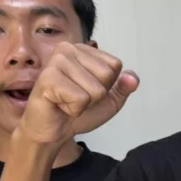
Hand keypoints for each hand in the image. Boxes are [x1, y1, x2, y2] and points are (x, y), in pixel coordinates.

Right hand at [17, 43, 139, 145]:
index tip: (86, 91)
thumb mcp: (108, 101)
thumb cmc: (76, 111)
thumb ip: (123, 88)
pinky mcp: (48, 78)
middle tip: (75, 97)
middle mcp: (68, 49)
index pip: (115, 66)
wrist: (53, 132)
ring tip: (66, 101)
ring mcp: (56, 61)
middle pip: (107, 75)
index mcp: (84, 50)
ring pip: (95, 89)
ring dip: (83, 104)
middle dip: (95, 96)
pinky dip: (73, 109)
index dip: (106, 86)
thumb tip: (133, 78)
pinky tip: (59, 105)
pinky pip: (80, 98)